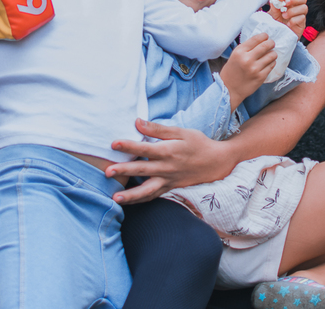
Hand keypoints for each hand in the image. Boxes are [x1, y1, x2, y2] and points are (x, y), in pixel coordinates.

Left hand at [105, 119, 233, 202]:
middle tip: (107, 172)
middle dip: (124, 171)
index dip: (128, 145)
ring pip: (147, 190)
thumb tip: (137, 122)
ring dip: (130, 195)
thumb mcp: (181, 132)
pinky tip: (127, 202)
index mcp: (168, 151)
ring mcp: (168, 180)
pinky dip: (140, 200)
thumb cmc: (198, 143)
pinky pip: (154, 196)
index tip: (113, 144)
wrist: (217, 162)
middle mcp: (167, 167)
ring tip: (115, 198)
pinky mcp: (170, 188)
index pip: (145, 148)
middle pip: (142, 169)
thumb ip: (158, 129)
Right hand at [220, 32, 277, 107]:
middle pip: (265, 46)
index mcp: (239, 52)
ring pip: (271, 55)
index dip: (263, 36)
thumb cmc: (231, 71)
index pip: (256, 39)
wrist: (229, 89)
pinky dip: (271, 62)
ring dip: (273, 53)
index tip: (266, 36)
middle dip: (271, 43)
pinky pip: (271, 65)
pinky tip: (268, 63)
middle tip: (272, 43)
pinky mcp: (261, 77)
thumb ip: (246, 48)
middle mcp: (247, 59)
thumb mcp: (234, 56)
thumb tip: (260, 40)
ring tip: (271, 54)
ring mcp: (255, 69)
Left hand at [268, 0, 307, 37]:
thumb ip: (273, 8)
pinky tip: (288, 24)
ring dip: (293, 10)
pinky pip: (302, 18)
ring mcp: (300, 16)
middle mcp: (296, 8)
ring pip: (304, 8)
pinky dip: (294, 20)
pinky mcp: (302, 25)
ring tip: (284, 16)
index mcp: (288, 4)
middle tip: (285, 3)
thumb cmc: (276, 24)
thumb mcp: (273, 16)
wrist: (278, 38)